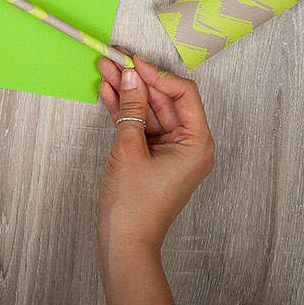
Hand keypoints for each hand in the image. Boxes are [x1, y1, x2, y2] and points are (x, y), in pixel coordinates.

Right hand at [97, 53, 214, 251]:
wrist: (124, 243)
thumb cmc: (135, 208)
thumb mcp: (129, 149)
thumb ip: (131, 108)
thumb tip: (129, 77)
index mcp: (197, 143)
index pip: (183, 94)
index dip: (158, 74)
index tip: (134, 62)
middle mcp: (189, 145)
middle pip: (165, 100)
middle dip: (138, 80)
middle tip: (115, 61)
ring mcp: (171, 151)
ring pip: (150, 111)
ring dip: (128, 93)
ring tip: (106, 72)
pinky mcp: (154, 157)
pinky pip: (142, 126)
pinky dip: (125, 112)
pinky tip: (108, 94)